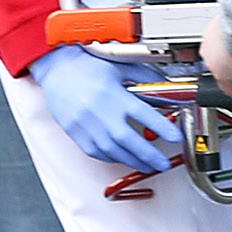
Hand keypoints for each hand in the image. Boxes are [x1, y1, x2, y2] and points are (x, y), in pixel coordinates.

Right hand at [30, 45, 172, 173]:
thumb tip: (166, 86)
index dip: (164, 128)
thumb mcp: (120, 66)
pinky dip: (111, 158)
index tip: (175, 137)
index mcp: (114, 95)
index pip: (145, 116)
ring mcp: (87, 126)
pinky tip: (121, 157)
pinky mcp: (76, 133)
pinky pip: (96, 152)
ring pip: (113, 152)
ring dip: (132, 161)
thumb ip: (145, 76)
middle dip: (150, 156)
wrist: (55, 68)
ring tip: (146, 166)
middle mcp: (101, 113)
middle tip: (163, 164)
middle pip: (130, 141)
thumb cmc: (85, 65)